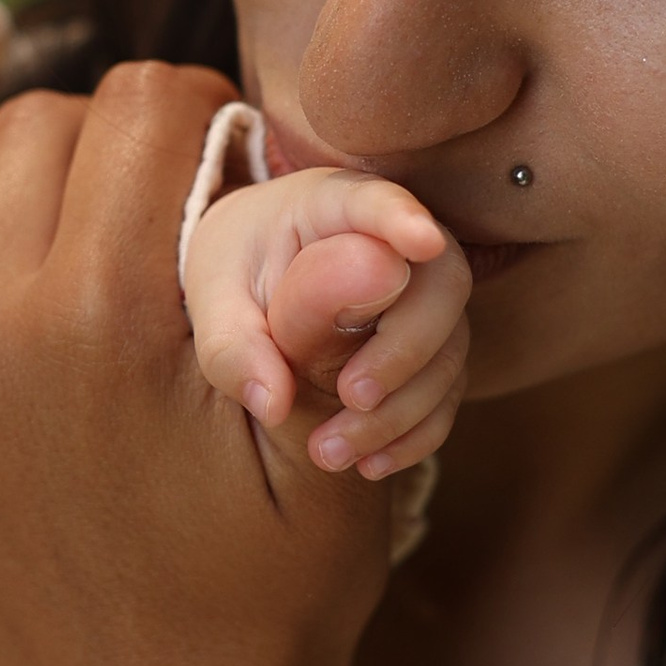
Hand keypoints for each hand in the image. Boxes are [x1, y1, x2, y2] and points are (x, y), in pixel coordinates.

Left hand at [0, 64, 391, 665]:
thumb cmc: (268, 601)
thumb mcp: (336, 457)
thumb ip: (335, 315)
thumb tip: (373, 220)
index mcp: (105, 319)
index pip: (137, 106)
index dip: (205, 122)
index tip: (230, 174)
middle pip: (33, 130)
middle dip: (109, 155)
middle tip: (160, 223)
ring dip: (15, 212)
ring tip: (80, 279)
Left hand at [183, 164, 470, 476]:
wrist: (260, 282)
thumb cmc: (236, 274)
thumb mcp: (215, 302)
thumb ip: (234, 347)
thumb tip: (273, 404)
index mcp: (332, 205)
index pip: (376, 201)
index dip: (402, 218)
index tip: (423, 241)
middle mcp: (398, 242)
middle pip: (442, 281)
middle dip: (404, 347)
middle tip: (352, 396)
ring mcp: (426, 296)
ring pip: (450, 347)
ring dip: (402, 408)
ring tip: (330, 453)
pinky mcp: (436, 347)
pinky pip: (448, 391)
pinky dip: (417, 432)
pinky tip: (369, 465)